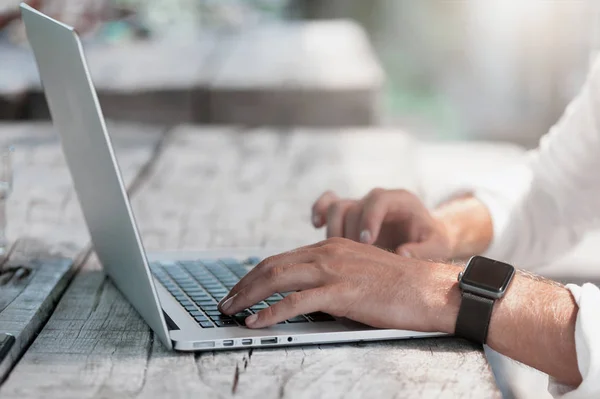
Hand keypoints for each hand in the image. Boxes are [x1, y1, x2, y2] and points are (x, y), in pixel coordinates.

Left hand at [218, 238, 460, 330]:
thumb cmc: (400, 286)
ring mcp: (334, 271)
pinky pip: (296, 302)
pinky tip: (255, 322)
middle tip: (226, 301)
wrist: (432, 288)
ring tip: (230, 311)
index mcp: (331, 247)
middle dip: (244, 284)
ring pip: (278, 279)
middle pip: (272, 266)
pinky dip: (271, 312)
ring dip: (249, 296)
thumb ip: (332, 278)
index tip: (241, 288)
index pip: (282, 258)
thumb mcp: (359, 273)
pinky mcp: (342, 292)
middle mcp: (328, 253)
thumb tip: (307, 297)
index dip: (256, 274)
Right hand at [311, 189, 451, 259]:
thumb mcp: (438, 245)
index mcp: (399, 200)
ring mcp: (360, 204)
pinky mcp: (348, 212)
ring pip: (336, 207)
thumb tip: (402, 254)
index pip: (378, 200)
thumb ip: (424, 250)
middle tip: (352, 257)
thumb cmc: (431, 239)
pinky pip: (327, 204)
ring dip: (333, 230)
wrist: (423, 234)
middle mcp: (376, 198)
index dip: (369, 219)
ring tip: (338, 254)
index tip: (367, 242)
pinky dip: (319, 212)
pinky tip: (316, 226)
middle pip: (353, 207)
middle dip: (350, 233)